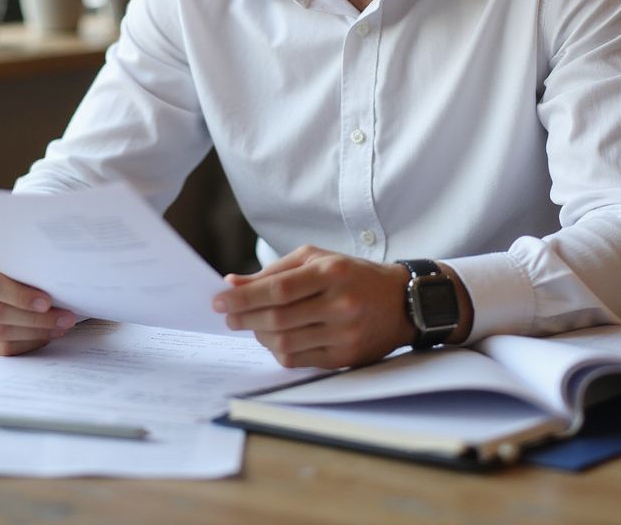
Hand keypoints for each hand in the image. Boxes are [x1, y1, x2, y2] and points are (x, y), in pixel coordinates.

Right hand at [0, 252, 76, 355]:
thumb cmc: (17, 262)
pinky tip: (42, 337)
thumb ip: (30, 265)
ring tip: (58, 327)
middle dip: (35, 319)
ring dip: (33, 333)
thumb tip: (60, 279)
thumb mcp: (21, 255)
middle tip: (64, 319)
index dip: (20, 296)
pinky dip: (23, 345)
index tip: (47, 302)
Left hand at [212, 245, 413, 368]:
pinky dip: (278, 350)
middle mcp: (340, 303)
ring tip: (252, 326)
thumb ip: (275, 271)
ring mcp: (344, 334)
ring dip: (259, 336)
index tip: (218, 300)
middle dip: (244, 318)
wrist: (401, 301)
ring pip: (285, 343)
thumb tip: (233, 284)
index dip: (244, 297)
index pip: (278, 289)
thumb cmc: (352, 274)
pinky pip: (298, 361)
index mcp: (332, 272)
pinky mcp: (345, 358)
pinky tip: (273, 338)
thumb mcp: (317, 259)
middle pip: (278, 318)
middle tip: (228, 315)